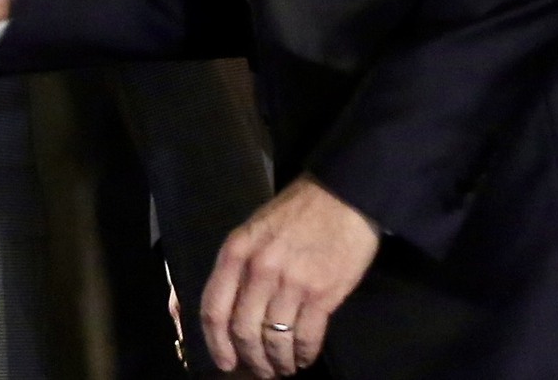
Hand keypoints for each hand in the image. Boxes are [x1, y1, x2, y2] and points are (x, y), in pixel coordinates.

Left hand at [202, 175, 380, 375]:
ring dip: (278, 362)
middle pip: (244, 331)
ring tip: (283, 368)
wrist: (343, 195)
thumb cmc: (297, 212)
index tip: (225, 363)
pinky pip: (306, 337)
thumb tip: (229, 310)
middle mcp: (259, 269)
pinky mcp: (323, 293)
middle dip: (251, 359)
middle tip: (260, 370)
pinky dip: (303, 355)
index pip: (214, 309)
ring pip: (274, 339)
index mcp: (236, 251)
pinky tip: (304, 358)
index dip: (216, 344)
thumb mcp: (254, 230)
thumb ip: (238, 266)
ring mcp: (291, 282)